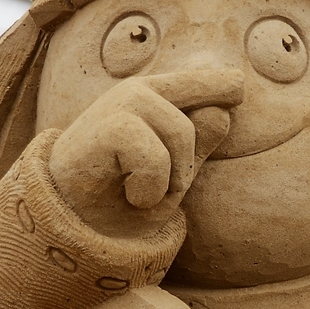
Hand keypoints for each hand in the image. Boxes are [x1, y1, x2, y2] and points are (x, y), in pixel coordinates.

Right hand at [48, 70, 244, 237]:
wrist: (69, 225)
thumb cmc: (121, 200)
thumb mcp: (173, 176)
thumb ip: (199, 146)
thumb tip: (223, 113)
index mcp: (161, 98)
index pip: (208, 83)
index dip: (224, 85)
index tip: (240, 86)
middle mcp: (143, 90)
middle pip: (211, 116)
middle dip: (191, 166)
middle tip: (153, 189)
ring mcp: (125, 101)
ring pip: (182, 135)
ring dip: (169, 180)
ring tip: (137, 191)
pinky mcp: (111, 123)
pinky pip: (156, 159)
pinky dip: (148, 188)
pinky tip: (127, 194)